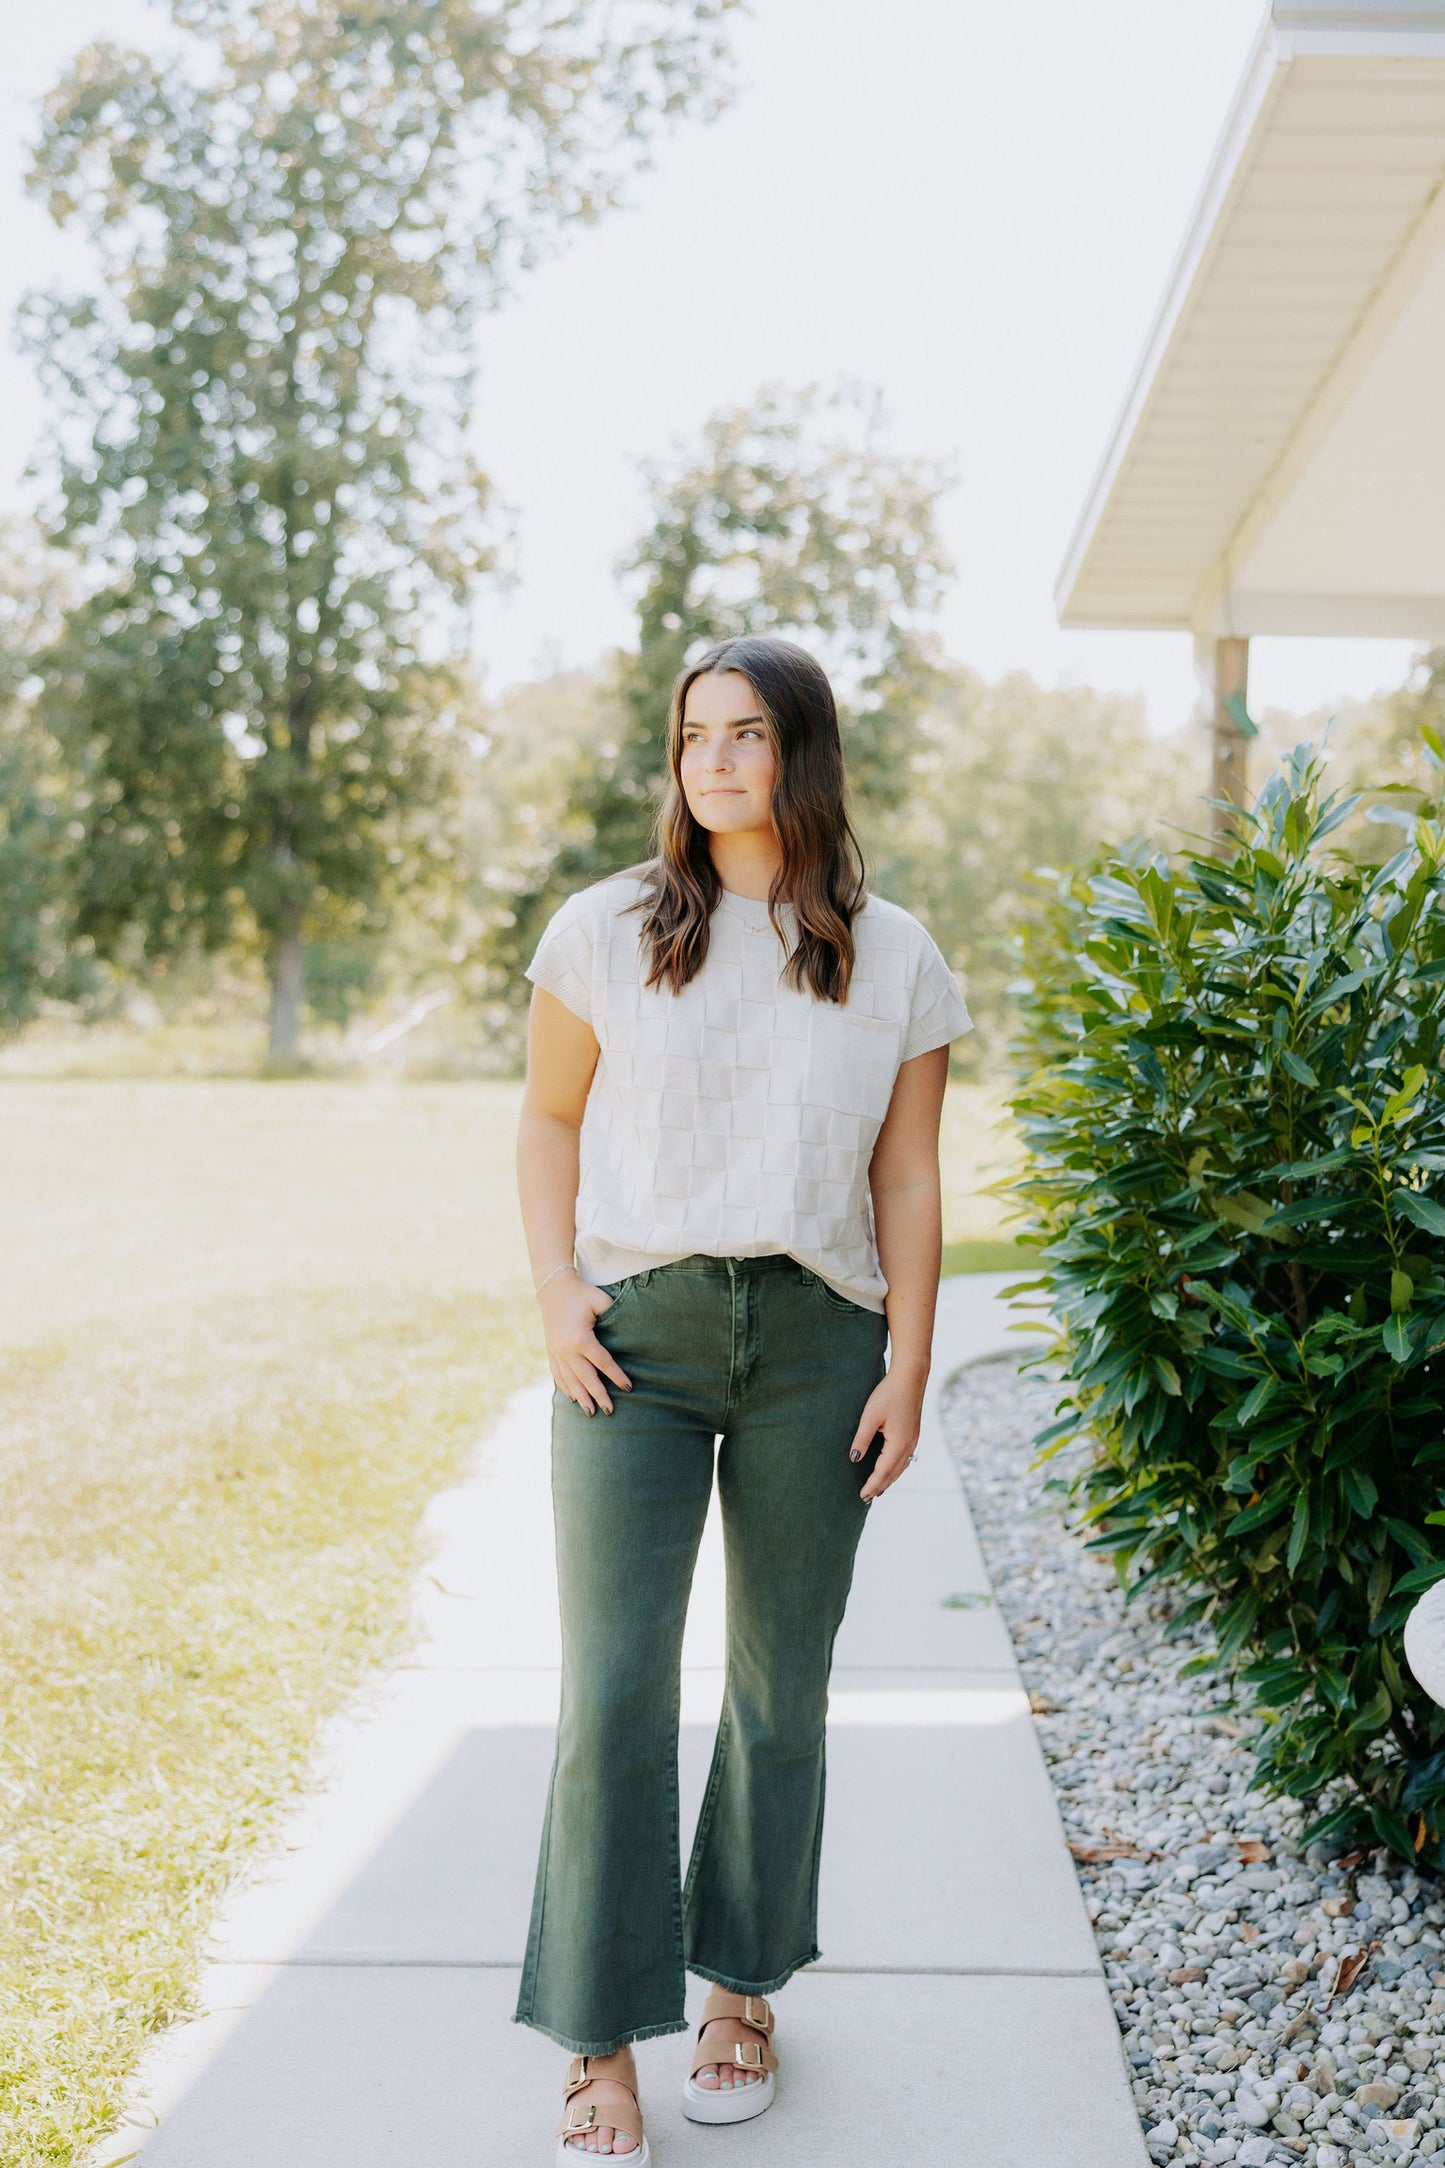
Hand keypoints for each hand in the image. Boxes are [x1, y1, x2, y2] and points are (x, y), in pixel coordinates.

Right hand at [541, 1271, 631, 1415]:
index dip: (616, 1376)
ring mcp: (557, 1352)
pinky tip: (573, 1398)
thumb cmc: (581, 1294)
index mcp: (581, 1338)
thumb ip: (614, 1313)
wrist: (552, 1288)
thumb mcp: (600, 1300)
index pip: (603, 1363)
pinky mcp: (551, 1351)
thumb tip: (630, 1328)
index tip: (628, 1387)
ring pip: (570, 1380)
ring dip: (581, 1397)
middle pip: (586, 1378)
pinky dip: (565, 1387)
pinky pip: (557, 1374)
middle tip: (610, 1411)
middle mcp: (567, 1349)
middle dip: (599, 1395)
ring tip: (591, 1412)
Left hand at [848, 1365, 926, 1500]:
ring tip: (878, 1489)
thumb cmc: (889, 1394)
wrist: (910, 1378)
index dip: (872, 1485)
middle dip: (880, 1486)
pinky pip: (904, 1459)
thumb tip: (854, 1460)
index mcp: (898, 1444)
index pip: (883, 1471)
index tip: (862, 1496)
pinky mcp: (913, 1434)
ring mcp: (913, 1440)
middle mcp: (909, 1446)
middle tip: (866, 1498)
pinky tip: (890, 1468)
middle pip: (893, 1473)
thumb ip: (862, 1440)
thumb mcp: (870, 1417)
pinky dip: (895, 1469)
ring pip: (900, 1467)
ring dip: (888, 1479)